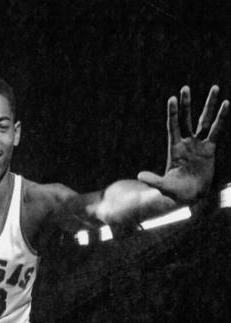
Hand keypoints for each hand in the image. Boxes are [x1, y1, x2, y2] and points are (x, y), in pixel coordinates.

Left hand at [138, 85, 228, 202]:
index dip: (173, 113)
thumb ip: (154, 180)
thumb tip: (140, 176)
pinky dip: (222, 118)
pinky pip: (217, 130)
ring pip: (204, 120)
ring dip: (209, 105)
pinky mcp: (210, 149)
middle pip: (186, 119)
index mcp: (174, 149)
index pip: (173, 126)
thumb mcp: (164, 187)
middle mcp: (186, 143)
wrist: (191, 196)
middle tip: (184, 87)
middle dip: (186, 104)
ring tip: (215, 88)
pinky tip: (226, 104)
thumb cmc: (175, 192)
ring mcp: (198, 144)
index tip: (172, 98)